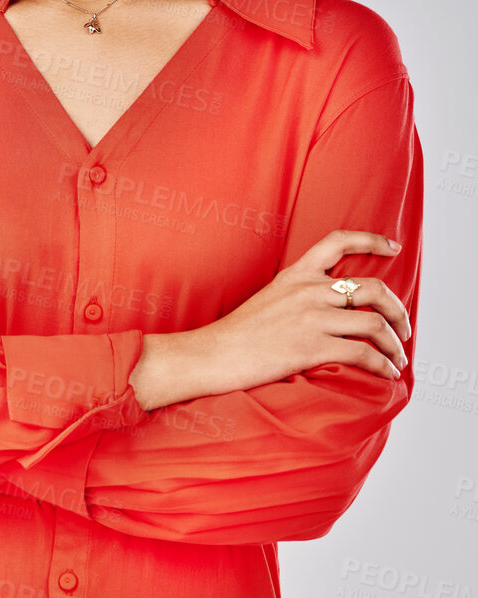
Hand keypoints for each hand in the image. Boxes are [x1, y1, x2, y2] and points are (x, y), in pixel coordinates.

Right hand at [132, 228, 409, 409]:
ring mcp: (311, 318)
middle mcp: (308, 291)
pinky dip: (383, 365)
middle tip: (403, 328)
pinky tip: (385, 373)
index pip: (338, 242)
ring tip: (398, 357)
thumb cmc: (236, 334)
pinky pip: (363, 354)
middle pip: (373, 288)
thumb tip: (328, 310)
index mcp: (295, 275)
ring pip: (376, 323)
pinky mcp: (312, 347)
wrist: (212, 353)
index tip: (392, 248)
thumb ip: (298, 296)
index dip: (371, 241)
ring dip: (396, 343)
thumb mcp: (268, 300)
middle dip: (399, 310)